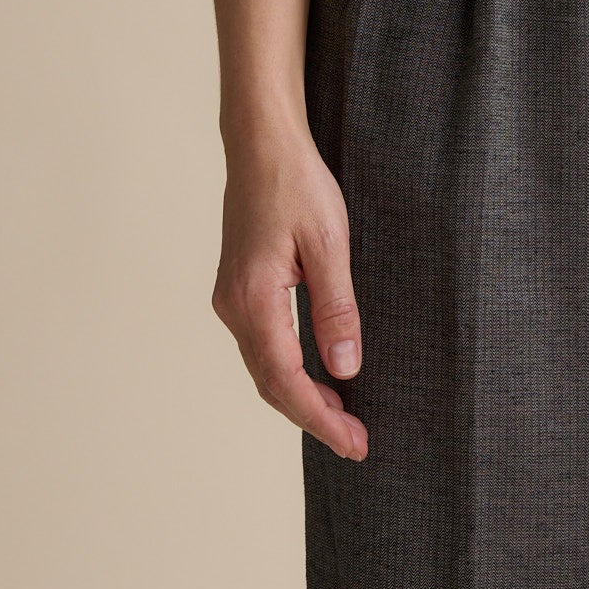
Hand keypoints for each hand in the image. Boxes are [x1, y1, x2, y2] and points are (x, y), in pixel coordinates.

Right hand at [212, 128, 367, 461]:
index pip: (287, 380)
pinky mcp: (239, 290)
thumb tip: (345, 367)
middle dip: (314, 417)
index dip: (320, 418)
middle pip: (272, 383)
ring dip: (301, 397)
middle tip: (356, 443)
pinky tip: (317, 377)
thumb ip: (336, 307)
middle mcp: (233, 307)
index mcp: (254, 299)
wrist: (261, 145)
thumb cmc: (297, 184)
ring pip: (265, 368)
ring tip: (343, 419)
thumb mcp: (329, 243)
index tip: (354, 443)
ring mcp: (232, 300)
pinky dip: (289, 372)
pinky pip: (263, 346)